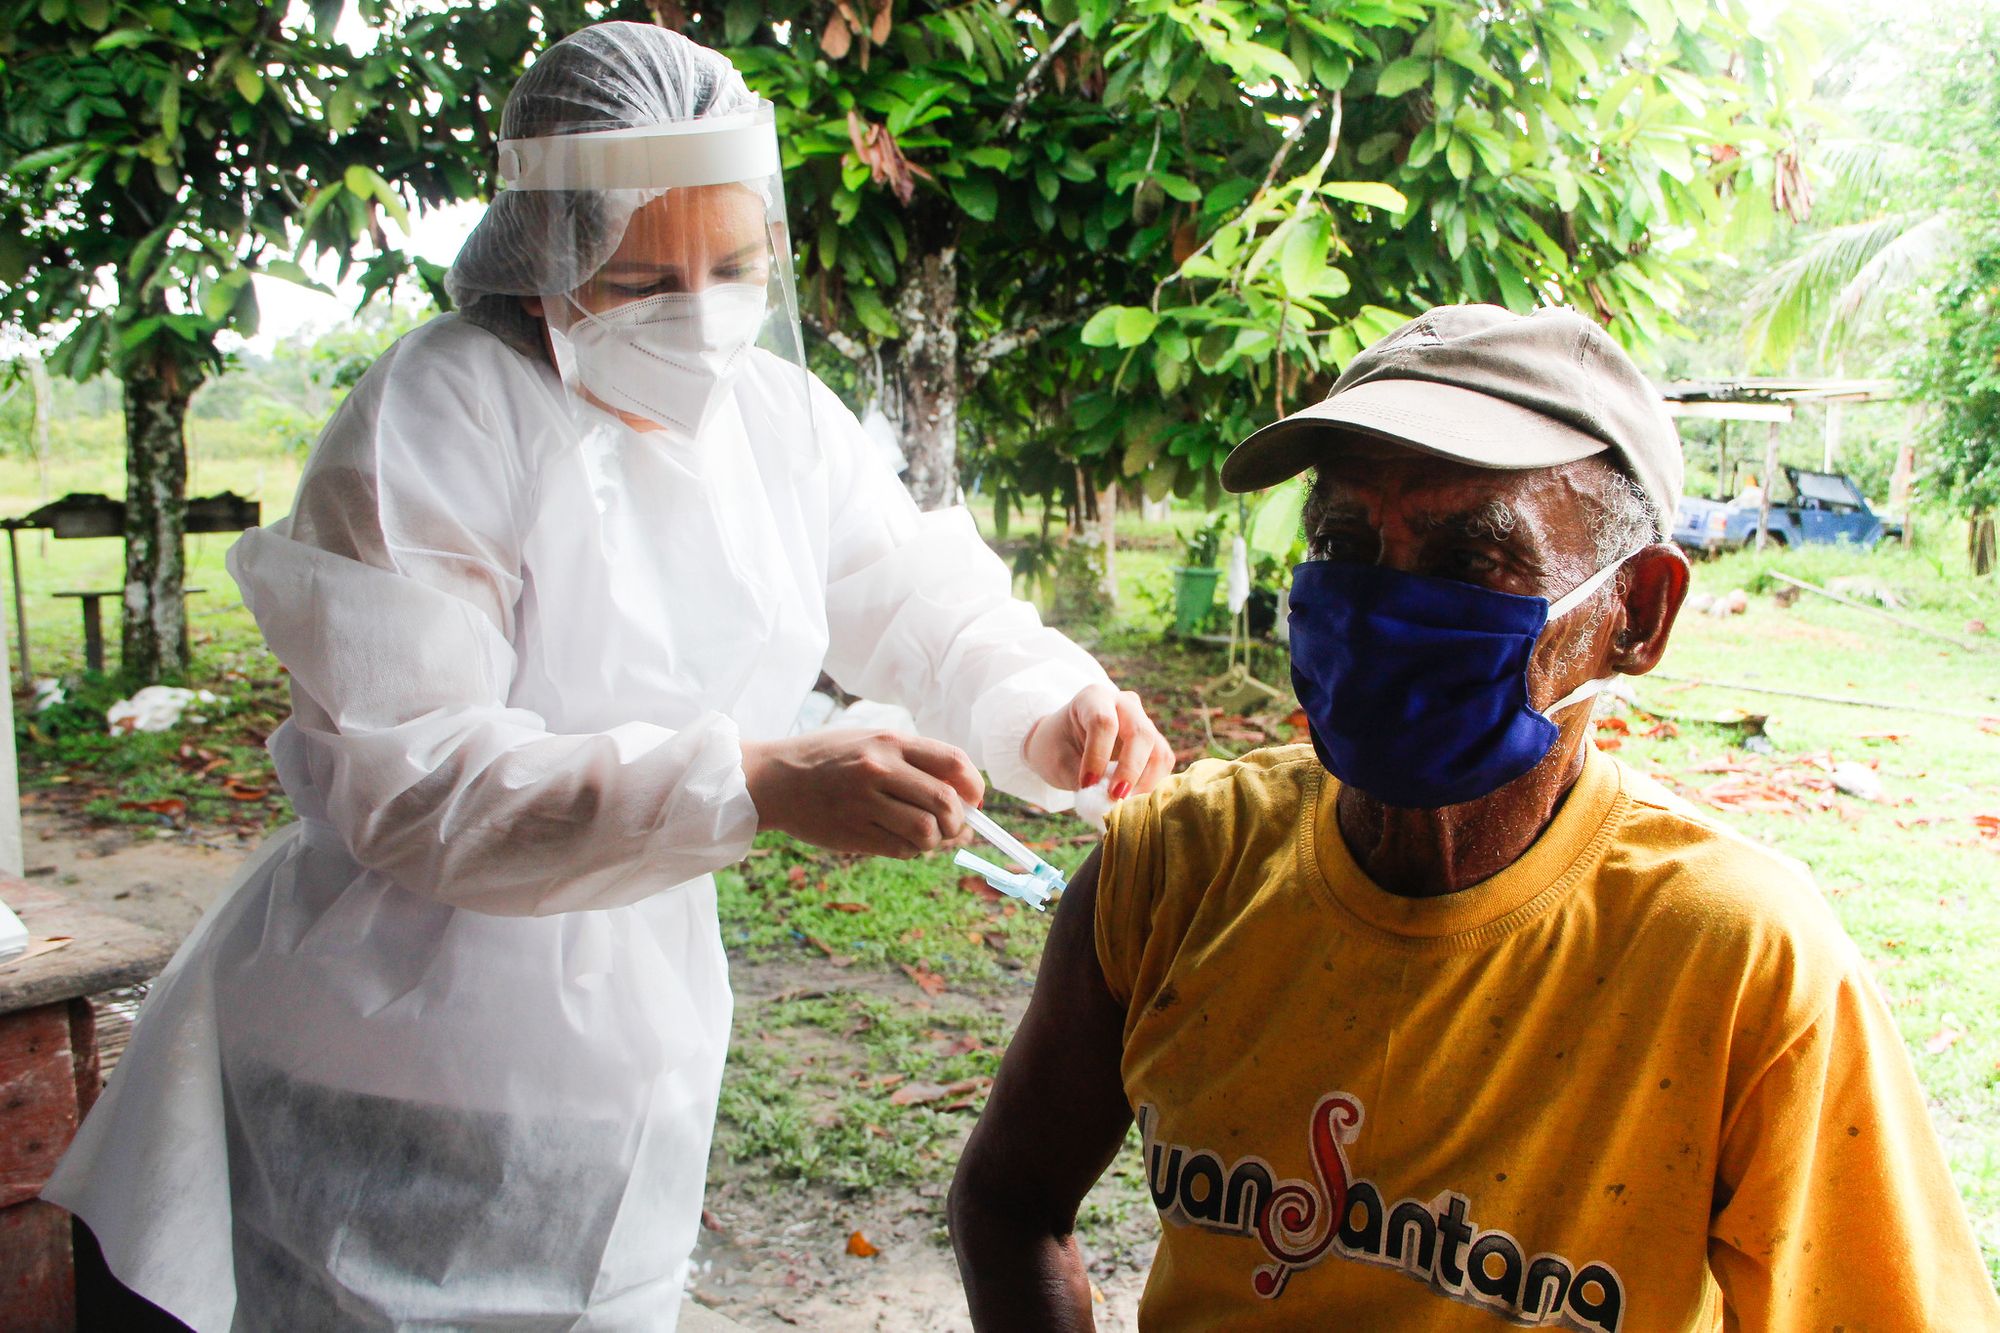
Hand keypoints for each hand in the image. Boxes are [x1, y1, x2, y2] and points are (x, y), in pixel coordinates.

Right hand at [742, 730, 984, 857]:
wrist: (773, 780)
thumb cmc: (828, 759)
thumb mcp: (869, 741)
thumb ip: (912, 761)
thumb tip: (963, 796)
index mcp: (890, 742)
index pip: (954, 763)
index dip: (973, 787)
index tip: (973, 801)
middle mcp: (880, 769)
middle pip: (946, 802)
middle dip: (959, 821)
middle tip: (952, 827)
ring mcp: (865, 802)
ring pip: (927, 831)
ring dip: (935, 840)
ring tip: (925, 837)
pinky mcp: (853, 832)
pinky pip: (902, 849)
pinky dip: (911, 850)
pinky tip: (900, 841)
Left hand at [1021, 684, 1172, 798]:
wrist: (1065, 741)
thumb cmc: (1057, 747)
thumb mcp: (1056, 761)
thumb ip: (1079, 778)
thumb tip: (1105, 802)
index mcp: (1093, 697)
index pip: (1103, 722)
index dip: (1098, 757)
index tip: (1086, 784)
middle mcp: (1125, 704)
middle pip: (1140, 734)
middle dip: (1130, 770)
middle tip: (1115, 798)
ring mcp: (1144, 722)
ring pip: (1158, 752)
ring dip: (1145, 784)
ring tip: (1123, 805)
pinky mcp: (1155, 743)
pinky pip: (1163, 764)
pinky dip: (1151, 786)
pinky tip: (1132, 800)